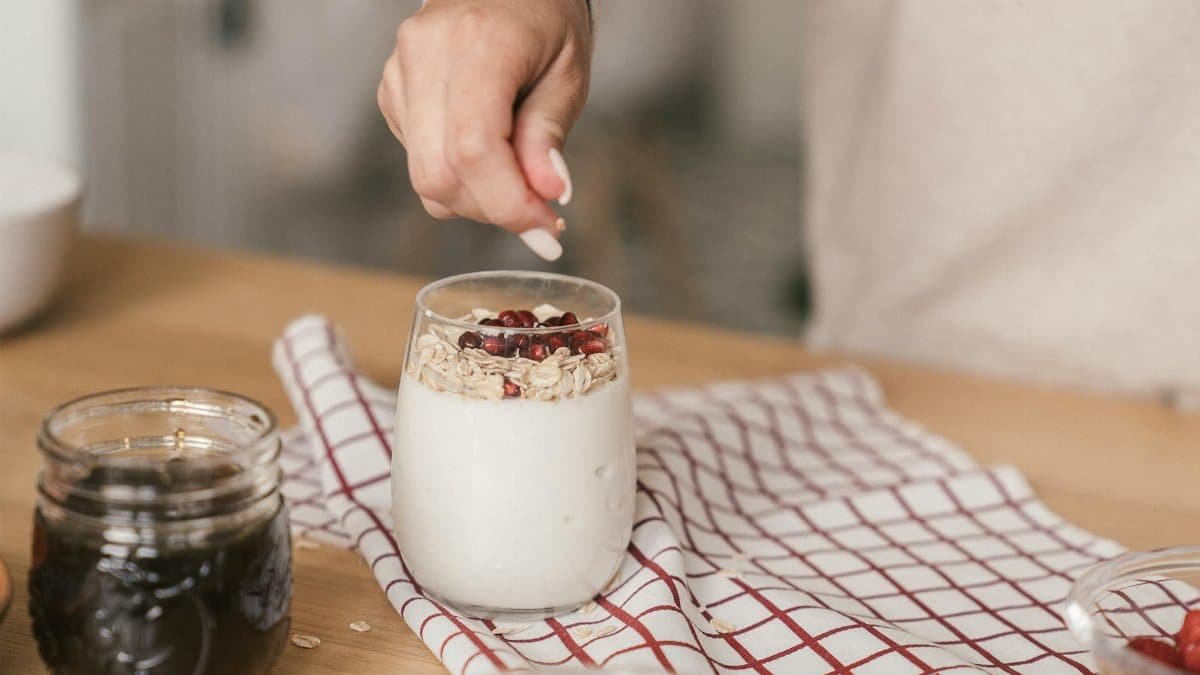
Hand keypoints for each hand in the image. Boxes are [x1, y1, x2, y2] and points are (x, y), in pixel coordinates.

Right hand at [378, 0, 591, 259]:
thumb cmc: (544, 20)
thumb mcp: (568, 73)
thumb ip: (549, 135)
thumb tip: (547, 195)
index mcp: (477, 43)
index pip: (474, 150)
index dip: (508, 203)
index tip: (545, 229)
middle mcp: (425, 55)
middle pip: (439, 174)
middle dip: (492, 209)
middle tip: (539, 214)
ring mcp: (399, 73)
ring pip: (425, 177)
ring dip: (476, 199)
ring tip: (519, 178)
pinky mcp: (391, 92)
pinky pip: (420, 162)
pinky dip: (459, 176)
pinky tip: (488, 152)